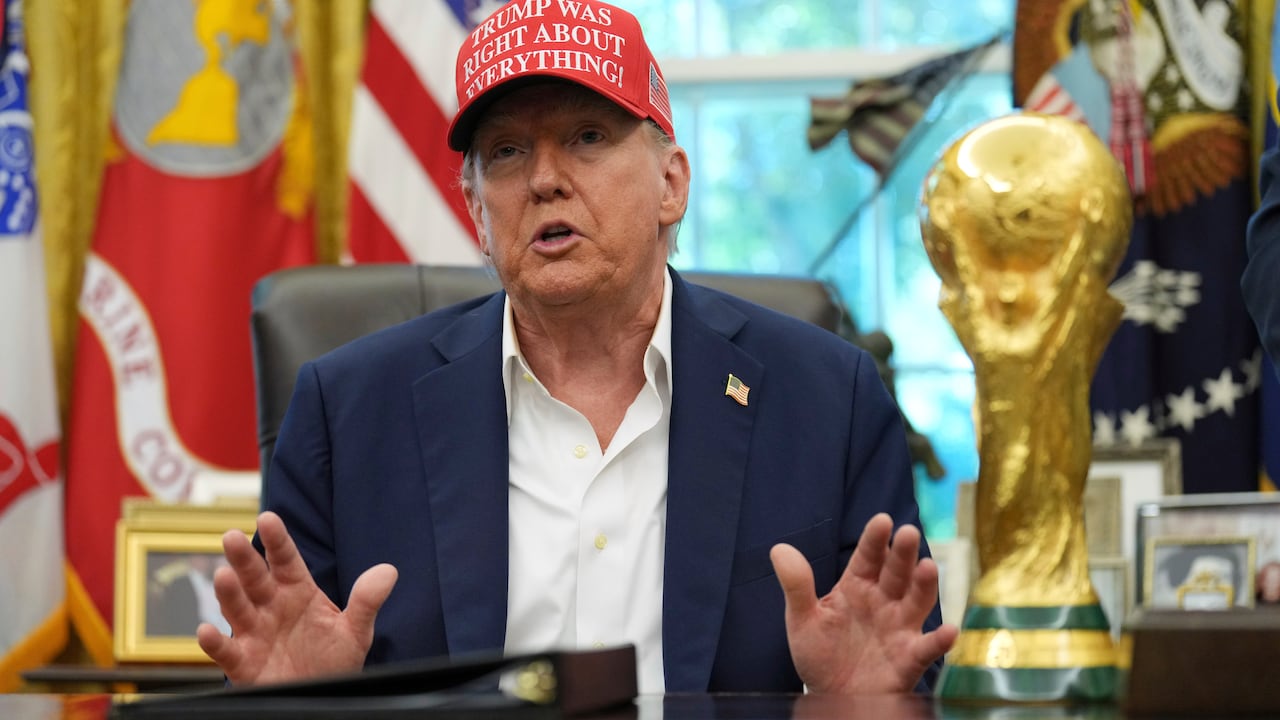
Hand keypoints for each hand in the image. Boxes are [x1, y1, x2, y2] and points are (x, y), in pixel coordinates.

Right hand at [196, 511, 397, 684]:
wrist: (320, 697)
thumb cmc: (334, 661)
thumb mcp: (355, 631)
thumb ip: (367, 601)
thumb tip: (388, 571)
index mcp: (298, 592)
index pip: (286, 560)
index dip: (278, 540)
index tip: (269, 518)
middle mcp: (272, 607)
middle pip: (255, 578)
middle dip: (243, 558)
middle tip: (232, 536)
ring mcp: (255, 633)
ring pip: (237, 608)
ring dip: (228, 593)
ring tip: (223, 575)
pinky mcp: (243, 663)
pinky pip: (227, 651)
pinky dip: (214, 642)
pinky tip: (207, 630)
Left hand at [770, 513, 957, 693]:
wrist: (830, 696)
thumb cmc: (821, 653)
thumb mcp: (803, 619)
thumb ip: (796, 585)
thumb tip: (779, 548)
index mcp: (857, 586)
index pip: (868, 557)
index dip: (875, 540)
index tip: (881, 521)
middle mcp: (883, 602)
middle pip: (896, 573)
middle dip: (903, 554)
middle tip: (908, 533)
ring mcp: (899, 628)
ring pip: (916, 602)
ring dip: (924, 585)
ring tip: (928, 567)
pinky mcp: (908, 658)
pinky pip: (926, 648)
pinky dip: (939, 640)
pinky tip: (949, 631)